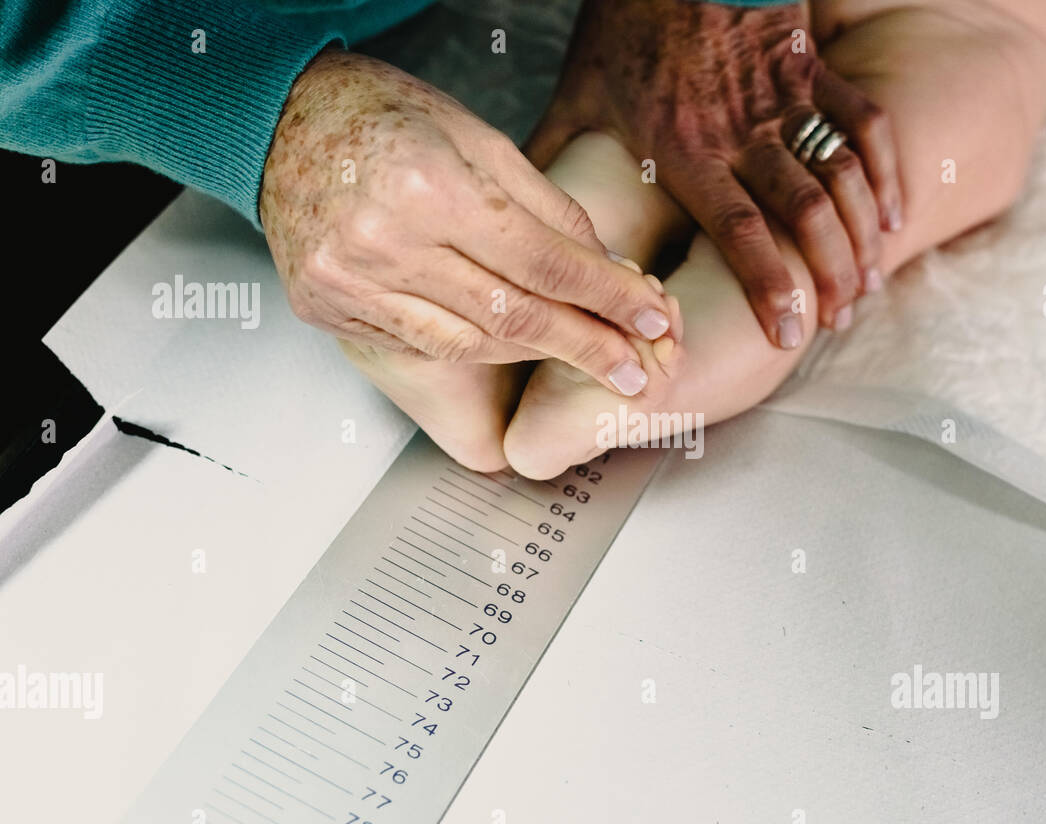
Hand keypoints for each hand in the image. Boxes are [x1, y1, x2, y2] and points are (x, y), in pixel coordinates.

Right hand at [259, 48, 673, 396]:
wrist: (277, 123)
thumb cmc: (379, 116)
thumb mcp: (477, 137)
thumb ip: (546, 208)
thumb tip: (606, 269)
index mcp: (428, 187)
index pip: (543, 262)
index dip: (606, 298)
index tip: (649, 321)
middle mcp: (383, 244)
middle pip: (512, 315)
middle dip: (584, 343)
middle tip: (631, 368)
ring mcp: (349, 285)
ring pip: (471, 344)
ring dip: (536, 353)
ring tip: (580, 352)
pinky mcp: (329, 311)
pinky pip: (424, 346)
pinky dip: (478, 348)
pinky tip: (513, 343)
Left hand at [526, 0, 901, 344]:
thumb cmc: (624, 24)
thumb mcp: (580, 94)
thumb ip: (559, 158)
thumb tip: (530, 219)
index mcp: (688, 148)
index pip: (738, 229)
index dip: (768, 284)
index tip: (787, 334)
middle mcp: (744, 131)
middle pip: (803, 213)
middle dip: (827, 274)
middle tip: (835, 322)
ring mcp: (785, 100)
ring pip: (841, 177)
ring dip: (861, 235)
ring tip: (867, 285)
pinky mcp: (811, 70)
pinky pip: (864, 123)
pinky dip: (886, 171)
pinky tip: (897, 214)